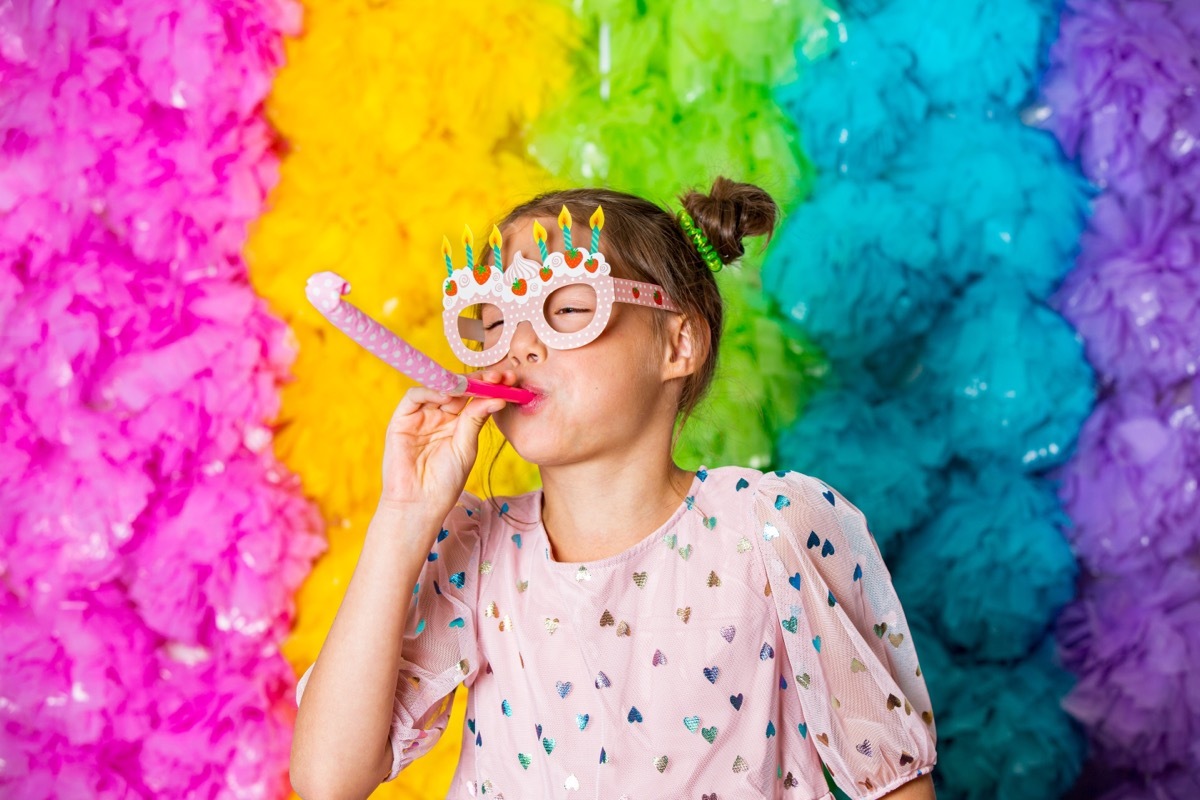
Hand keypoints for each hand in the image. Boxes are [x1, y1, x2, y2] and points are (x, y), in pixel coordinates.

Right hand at [376, 372, 511, 522]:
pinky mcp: (402, 419)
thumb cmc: (445, 482)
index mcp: (458, 422)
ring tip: (476, 384)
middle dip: (478, 379)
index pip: (474, 396)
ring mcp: (420, 416)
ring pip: (437, 388)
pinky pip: (414, 397)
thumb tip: (497, 396)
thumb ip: (475, 419)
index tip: (509, 381)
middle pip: (458, 387)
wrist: (420, 504)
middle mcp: (439, 415)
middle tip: (497, 376)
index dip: (490, 386)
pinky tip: (448, 395)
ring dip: (457, 382)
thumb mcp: (466, 447)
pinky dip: (431, 391)